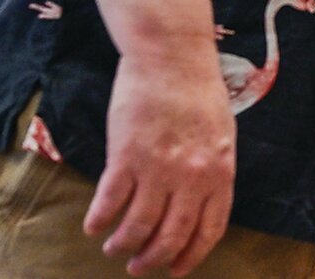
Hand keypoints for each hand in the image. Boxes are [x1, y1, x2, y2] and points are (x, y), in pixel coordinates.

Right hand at [83, 45, 236, 276]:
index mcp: (220, 171)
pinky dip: (99, 220)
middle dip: (152, 259)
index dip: (191, 255)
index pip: (209, 228)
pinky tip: (93, 226)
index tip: (176, 270)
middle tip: (138, 266)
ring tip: (113, 247)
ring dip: (122, 245)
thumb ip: (212, 169)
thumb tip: (200, 202)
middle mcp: (192, 176)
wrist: (173, 57)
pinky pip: (110, 202)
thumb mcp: (221, 134)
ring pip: (138, 226)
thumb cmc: (199, 92)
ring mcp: (159, 167)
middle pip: (171, 236)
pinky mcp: (126, 156)